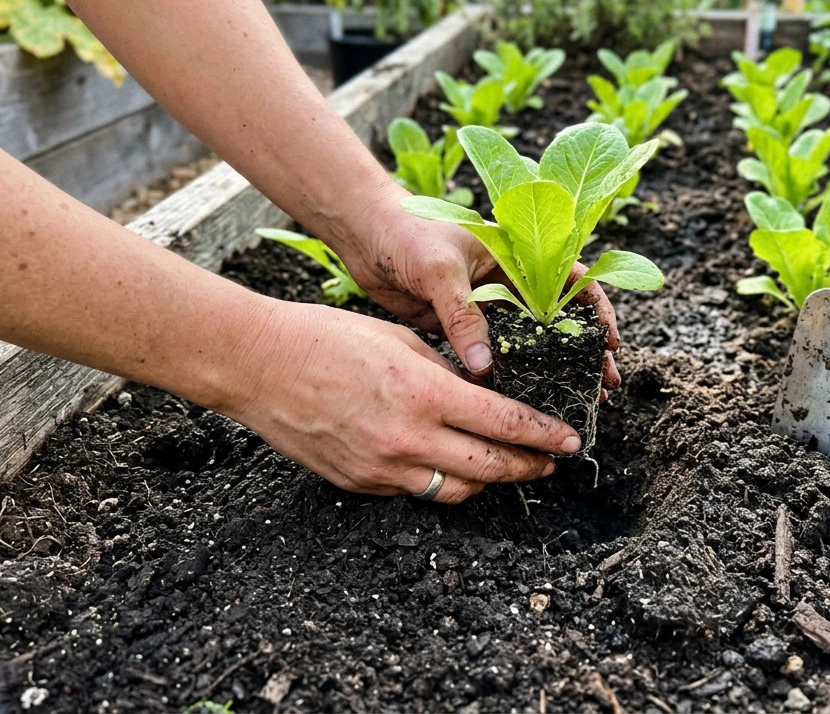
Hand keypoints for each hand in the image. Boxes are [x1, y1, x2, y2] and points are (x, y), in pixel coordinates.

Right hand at [226, 299, 583, 502]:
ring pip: (457, 491)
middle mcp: (408, 439)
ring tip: (502, 465)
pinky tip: (445, 463)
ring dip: (487, 480)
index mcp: (425, 393)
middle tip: (549, 463)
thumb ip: (446, 372)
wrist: (259, 365)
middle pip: (490, 468)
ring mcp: (382, 468)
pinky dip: (438, 480)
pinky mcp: (359, 484)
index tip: (569, 440)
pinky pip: (415, 491)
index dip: (545, 436)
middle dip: (529, 467)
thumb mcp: (401, 341)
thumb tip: (482, 391)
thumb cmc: (327, 338)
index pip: (505, 424)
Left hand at [327, 183, 621, 390]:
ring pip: (531, 342)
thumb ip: (463, 315)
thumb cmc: (407, 234)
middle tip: (603, 384)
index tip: (609, 342)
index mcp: (518, 252)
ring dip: (554, 368)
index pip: (572, 278)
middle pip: (559, 319)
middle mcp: (510, 281)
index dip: (596, 310)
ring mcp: (489, 306)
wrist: (365, 236)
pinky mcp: (465, 327)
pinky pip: (495, 355)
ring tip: (577, 398)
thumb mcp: (440, 270)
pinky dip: (512, 376)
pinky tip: (526, 400)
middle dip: (585, 350)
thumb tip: (485, 366)